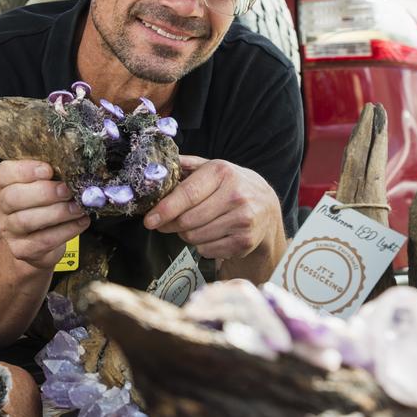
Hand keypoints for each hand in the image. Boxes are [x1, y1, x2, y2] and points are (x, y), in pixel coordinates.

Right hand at [0, 159, 89, 269]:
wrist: (38, 245)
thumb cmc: (43, 206)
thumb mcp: (43, 186)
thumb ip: (52, 177)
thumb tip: (74, 171)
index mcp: (3, 185)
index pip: (4, 173)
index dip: (25, 170)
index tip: (49, 170)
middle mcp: (1, 207)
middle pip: (12, 198)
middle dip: (43, 193)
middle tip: (67, 190)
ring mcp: (9, 231)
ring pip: (27, 220)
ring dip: (57, 213)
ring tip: (78, 207)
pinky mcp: (21, 250)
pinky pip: (43, 240)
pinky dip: (66, 230)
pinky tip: (81, 221)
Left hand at [144, 155, 281, 260]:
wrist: (267, 206)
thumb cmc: (231, 186)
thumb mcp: (212, 168)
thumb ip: (186, 166)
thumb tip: (157, 167)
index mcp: (222, 172)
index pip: (187, 194)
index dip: (165, 209)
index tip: (149, 220)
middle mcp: (235, 195)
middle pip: (187, 220)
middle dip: (172, 225)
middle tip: (168, 223)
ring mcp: (242, 220)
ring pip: (195, 237)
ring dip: (187, 235)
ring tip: (195, 225)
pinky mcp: (245, 241)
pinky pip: (207, 250)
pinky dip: (202, 245)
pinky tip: (211, 234)